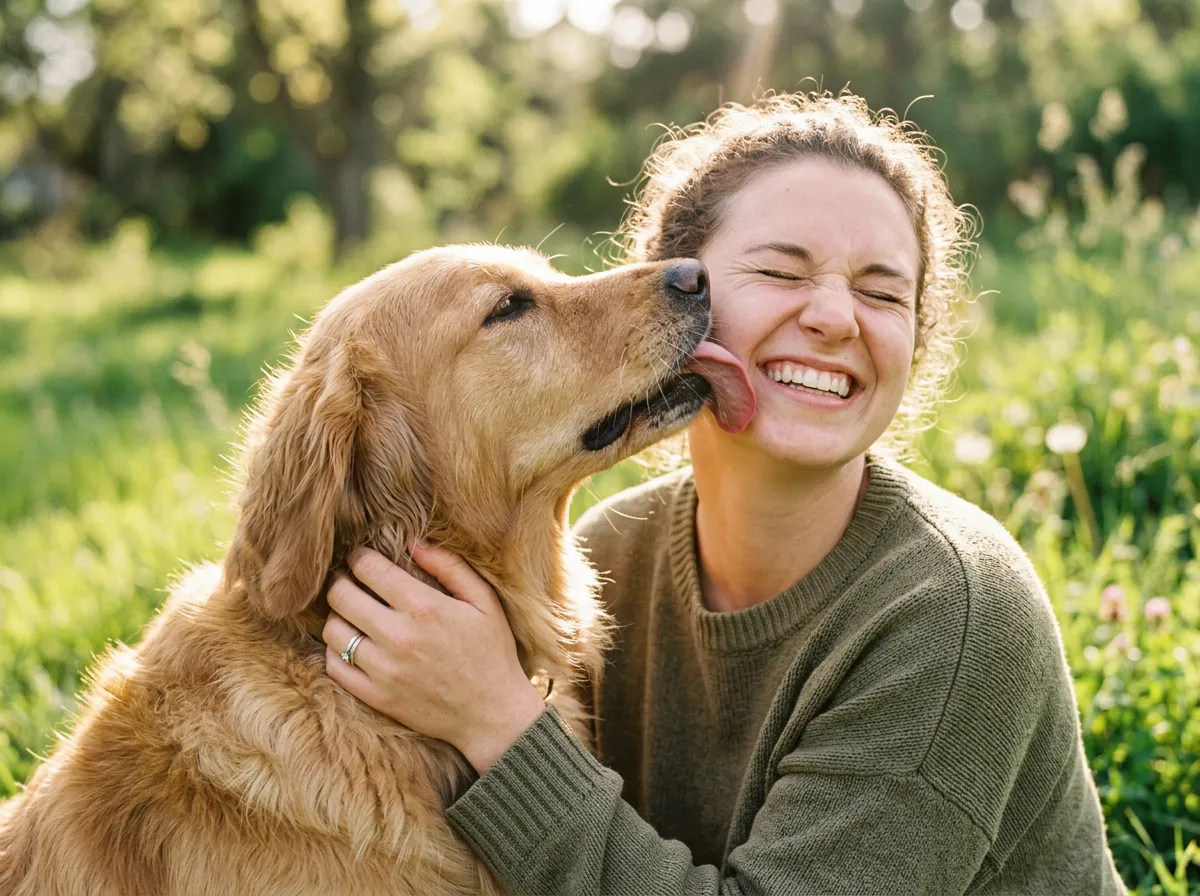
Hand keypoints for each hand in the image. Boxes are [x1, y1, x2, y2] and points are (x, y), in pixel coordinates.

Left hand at [322, 544, 546, 773]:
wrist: (492, 714)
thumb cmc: (491, 652)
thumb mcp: (483, 601)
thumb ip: (449, 566)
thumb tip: (413, 541)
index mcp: (425, 608)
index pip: (369, 569)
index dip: (359, 557)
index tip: (362, 557)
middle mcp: (398, 637)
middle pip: (341, 596)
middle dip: (341, 580)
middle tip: (348, 580)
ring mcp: (383, 670)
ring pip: (332, 630)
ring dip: (337, 615)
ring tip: (351, 612)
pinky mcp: (375, 697)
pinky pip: (335, 666)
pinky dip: (336, 650)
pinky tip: (352, 643)